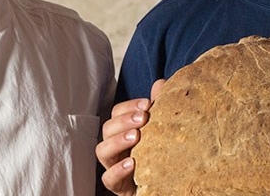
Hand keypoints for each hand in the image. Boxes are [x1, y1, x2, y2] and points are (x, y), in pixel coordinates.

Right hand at [96, 79, 164, 195]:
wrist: (166, 185)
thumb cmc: (160, 156)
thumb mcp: (163, 131)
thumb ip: (161, 107)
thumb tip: (161, 83)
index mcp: (124, 131)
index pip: (117, 112)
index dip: (129, 106)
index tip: (148, 104)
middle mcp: (115, 147)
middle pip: (107, 128)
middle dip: (123, 121)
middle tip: (143, 118)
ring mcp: (114, 166)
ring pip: (102, 151)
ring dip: (117, 141)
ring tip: (136, 136)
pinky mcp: (118, 186)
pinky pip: (108, 179)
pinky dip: (118, 170)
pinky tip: (132, 163)